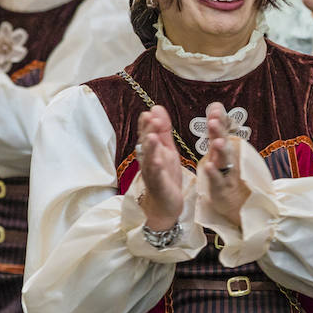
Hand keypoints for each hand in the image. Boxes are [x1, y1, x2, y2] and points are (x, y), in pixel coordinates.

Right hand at [136, 105, 183, 230]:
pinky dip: (157, 168)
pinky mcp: (159, 186)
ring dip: (150, 148)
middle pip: (146, 144)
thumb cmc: (165, 175)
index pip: (147, 133)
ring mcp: (152, 173)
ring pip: (150, 159)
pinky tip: (158, 161)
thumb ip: (163, 130)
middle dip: (148, 131)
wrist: (165, 204)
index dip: (147, 123)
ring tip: (152, 136)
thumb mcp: (166, 149)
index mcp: (151, 150)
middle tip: (152, 118)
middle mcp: (149, 160)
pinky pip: (157, 177)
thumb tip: (156, 107)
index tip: (149, 112)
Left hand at [199, 101, 250, 224]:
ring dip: (220, 150)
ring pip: (224, 160)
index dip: (220, 120)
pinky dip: (214, 174)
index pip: (222, 131)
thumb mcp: (222, 150)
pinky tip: (209, 166)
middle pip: (224, 142)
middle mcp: (227, 158)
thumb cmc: (228, 174)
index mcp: (224, 148)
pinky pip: (218, 180)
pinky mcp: (222, 189)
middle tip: (214, 120)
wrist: (238, 204)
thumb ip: (218, 129)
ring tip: (216, 141)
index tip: (215, 107)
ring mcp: (227, 174)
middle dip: (219, 131)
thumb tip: (216, 104)